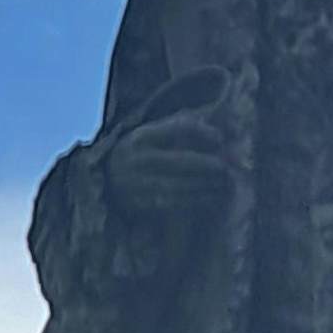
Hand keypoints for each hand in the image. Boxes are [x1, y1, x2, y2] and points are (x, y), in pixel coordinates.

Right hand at [97, 82, 231, 257]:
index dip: (202, 132)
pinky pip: (174, 203)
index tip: (219, 138)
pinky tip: (211, 197)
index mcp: (141, 137)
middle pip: (182, 161)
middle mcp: (138, 160)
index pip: (177, 129)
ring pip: (180, 185)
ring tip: (225, 183)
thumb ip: (177, 127)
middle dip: (209, 164)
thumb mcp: (150, 135)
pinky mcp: (141, 205)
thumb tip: (215, 128)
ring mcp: (138, 185)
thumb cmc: (139, 154)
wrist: (105, 183)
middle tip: (227, 167)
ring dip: (207, 185)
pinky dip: (196, 200)